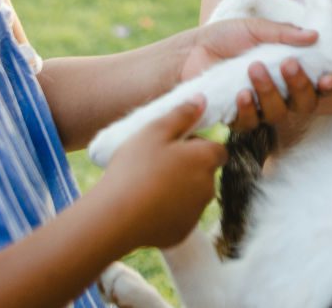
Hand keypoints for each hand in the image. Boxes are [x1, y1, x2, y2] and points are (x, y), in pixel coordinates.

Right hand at [97, 98, 226, 250]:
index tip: (175, 146)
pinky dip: (169, 211)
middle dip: (189, 167)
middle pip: (205, 172)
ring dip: (180, 188)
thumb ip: (182, 114)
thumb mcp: (155, 131)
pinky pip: (180, 216)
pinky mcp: (181, 232)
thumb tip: (202, 100)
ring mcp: (196, 213)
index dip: (198, 145)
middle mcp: (209, 187)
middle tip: (157, 164)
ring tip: (148, 185)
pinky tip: (146, 207)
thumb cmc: (135, 168)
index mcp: (206, 160)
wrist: (114, 217)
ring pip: (193, 195)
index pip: (217, 149)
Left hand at [182, 19, 331, 129]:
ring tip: (254, 68)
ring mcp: (260, 108)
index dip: (326, 86)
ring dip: (270, 91)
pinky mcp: (237, 118)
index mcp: (289, 72)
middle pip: (304, 103)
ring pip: (278, 112)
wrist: (193, 49)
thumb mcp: (256, 28)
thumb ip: (284, 33)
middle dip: (300, 85)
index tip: (328, 78)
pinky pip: (250, 122)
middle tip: (288, 64)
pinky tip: (242, 94)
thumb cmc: (227, 37)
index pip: (317, 86)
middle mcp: (280, 94)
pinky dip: (248, 108)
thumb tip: (314, 36)